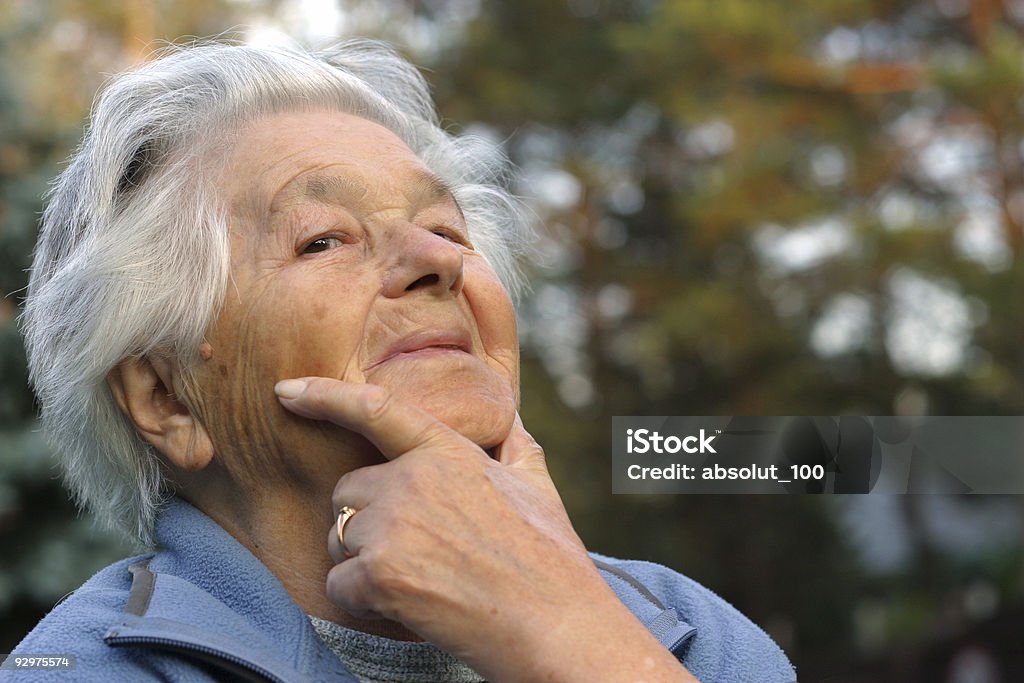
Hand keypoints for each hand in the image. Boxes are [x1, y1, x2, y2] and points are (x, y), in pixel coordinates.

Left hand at [276, 378, 697, 682]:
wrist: (554, 623)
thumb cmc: (549, 557)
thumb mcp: (537, 485)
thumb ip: (513, 445)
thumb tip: (511, 416)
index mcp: (448, 451)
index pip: (374, 409)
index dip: (324, 396)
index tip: (287, 391)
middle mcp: (413, 479)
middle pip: (348, 491)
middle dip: (366, 520)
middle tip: (414, 551)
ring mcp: (394, 524)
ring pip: (339, 538)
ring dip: (363, 561)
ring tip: (420, 579)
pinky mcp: (380, 573)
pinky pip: (338, 583)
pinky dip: (363, 600)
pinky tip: (407, 604)